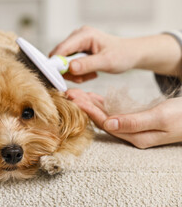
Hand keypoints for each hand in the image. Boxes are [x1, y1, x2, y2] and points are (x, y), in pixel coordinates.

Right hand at [50, 26, 181, 82]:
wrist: (130, 54)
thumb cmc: (122, 55)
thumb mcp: (107, 62)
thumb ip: (87, 65)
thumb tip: (70, 68)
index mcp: (84, 34)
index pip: (62, 48)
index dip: (56, 63)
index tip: (56, 77)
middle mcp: (77, 36)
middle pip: (60, 56)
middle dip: (68, 70)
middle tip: (81, 79)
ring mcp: (76, 43)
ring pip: (64, 62)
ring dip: (74, 73)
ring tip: (90, 76)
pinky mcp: (77, 51)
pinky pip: (69, 64)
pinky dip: (77, 72)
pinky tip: (90, 73)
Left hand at [67, 88, 181, 148]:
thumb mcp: (160, 117)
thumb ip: (134, 122)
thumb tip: (109, 124)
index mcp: (135, 136)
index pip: (105, 123)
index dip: (88, 110)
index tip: (75, 99)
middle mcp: (130, 133)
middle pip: (101, 119)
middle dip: (84, 106)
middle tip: (69, 93)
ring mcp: (132, 126)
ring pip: (105, 114)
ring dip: (90, 103)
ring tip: (76, 93)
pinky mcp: (135, 118)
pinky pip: (114, 111)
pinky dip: (102, 103)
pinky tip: (92, 96)